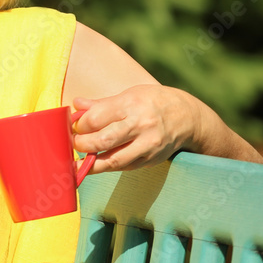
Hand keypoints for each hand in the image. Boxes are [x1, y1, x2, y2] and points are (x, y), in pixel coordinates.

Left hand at [71, 85, 197, 172]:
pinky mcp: (151, 160)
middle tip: (74, 143)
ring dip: (91, 163)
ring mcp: (147, 145)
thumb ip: (101, 104)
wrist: (188, 117)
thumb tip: (76, 104)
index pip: (96, 118)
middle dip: (82, 144)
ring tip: (79, 161)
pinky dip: (107, 166)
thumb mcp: (129, 95)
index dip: (80, 125)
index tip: (74, 126)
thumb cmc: (152, 102)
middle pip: (103, 140)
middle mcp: (141, 125)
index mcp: (131, 104)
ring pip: (113, 160)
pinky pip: (124, 167)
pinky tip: (97, 163)